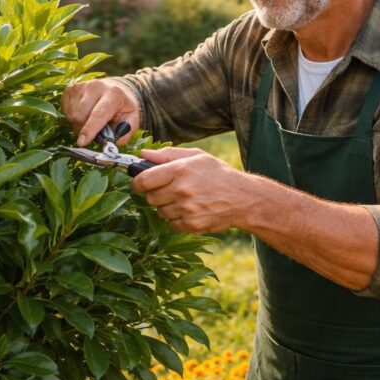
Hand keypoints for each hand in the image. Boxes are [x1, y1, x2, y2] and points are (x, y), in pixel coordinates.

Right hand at [61, 79, 140, 145]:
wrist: (115, 88)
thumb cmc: (122, 106)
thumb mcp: (132, 118)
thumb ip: (126, 131)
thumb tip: (113, 142)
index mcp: (114, 94)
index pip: (98, 114)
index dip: (89, 130)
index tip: (82, 142)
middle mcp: (96, 86)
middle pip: (80, 115)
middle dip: (82, 130)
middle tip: (91, 133)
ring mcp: (82, 85)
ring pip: (71, 113)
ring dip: (77, 123)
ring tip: (88, 121)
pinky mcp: (71, 87)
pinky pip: (64, 109)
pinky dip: (71, 116)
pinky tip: (81, 113)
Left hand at [131, 147, 255, 233]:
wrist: (242, 198)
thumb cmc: (218, 174)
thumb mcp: (196, 156)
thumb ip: (167, 155)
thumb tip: (143, 155)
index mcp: (180, 170)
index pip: (144, 180)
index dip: (136, 183)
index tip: (138, 184)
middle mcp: (182, 190)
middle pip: (150, 197)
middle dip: (155, 194)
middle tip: (168, 190)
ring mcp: (187, 209)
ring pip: (160, 211)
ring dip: (166, 206)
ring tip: (183, 199)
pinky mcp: (191, 224)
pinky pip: (171, 224)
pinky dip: (176, 218)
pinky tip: (189, 210)